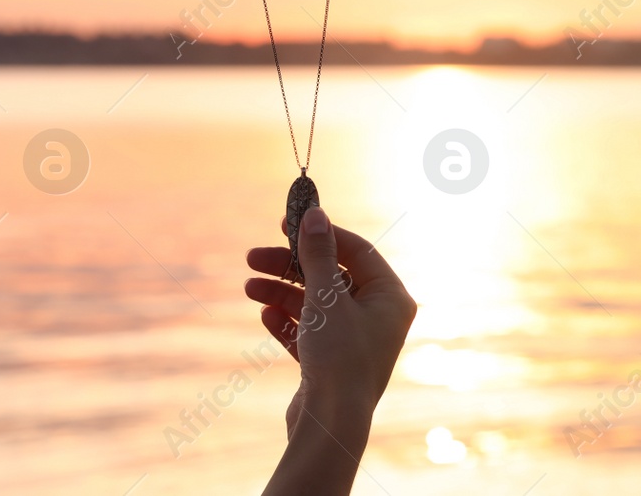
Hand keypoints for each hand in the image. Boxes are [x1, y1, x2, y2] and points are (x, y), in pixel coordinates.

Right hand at [245, 208, 416, 440]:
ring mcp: (356, 341)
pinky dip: (289, 322)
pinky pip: (311, 333)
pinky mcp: (334, 364)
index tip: (286, 223)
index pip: (356, 250)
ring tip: (250, 287)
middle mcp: (379, 317)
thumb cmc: (338, 356)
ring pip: (316, 305)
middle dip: (292, 266)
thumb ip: (318, 254)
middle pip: (332, 276)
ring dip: (283, 293)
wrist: (331, 425)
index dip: (321, 234)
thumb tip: (315, 214)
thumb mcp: (325, 297)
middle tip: (254, 256)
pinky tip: (266, 316)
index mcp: (391, 297)